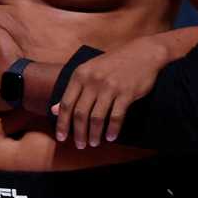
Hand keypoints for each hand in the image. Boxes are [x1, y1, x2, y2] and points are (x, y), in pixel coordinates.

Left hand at [51, 38, 170, 148]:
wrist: (143, 52)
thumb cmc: (114, 63)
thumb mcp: (89, 71)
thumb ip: (72, 90)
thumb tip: (54, 110)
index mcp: (80, 75)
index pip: (66, 104)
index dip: (62, 123)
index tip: (60, 137)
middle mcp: (93, 81)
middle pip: (80, 114)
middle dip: (78, 133)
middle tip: (80, 145)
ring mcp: (110, 87)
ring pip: (97, 118)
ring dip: (94, 134)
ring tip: (93, 143)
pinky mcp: (127, 93)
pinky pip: (116, 116)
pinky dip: (112, 130)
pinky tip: (110, 137)